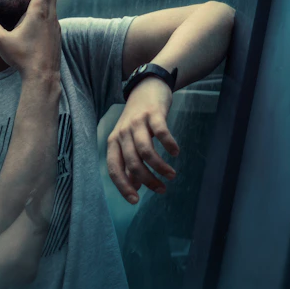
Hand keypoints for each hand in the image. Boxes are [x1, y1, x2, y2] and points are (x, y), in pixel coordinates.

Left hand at [106, 78, 179, 203]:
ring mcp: (137, 123)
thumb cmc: (138, 119)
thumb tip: (134, 186)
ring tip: (171, 175)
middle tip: (162, 189)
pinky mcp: (152, 114)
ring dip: (159, 167)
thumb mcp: (129, 140)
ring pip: (145, 151)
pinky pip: (160, 132)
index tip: (135, 201)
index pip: (113, 168)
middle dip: (148, 180)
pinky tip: (176, 153)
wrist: (146, 87)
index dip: (123, 186)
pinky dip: (169, 145)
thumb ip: (130, 162)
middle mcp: (122, 133)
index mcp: (114, 142)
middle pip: (132, 163)